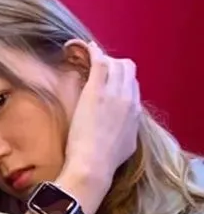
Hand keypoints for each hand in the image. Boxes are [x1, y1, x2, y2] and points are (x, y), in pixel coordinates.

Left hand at [59, 42, 140, 213]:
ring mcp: (114, 93)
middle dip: (112, 65)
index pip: (132, 85)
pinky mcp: (97, 91)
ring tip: (84, 56)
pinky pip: (99, 61)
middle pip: (127, 69)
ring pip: (115, 63)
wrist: (94, 165)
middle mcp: (128, 99)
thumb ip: (126, 131)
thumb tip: (120, 128)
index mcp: (135, 112)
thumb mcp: (126, 146)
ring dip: (100, 57)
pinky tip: (77, 47)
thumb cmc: (104, 162)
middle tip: (93, 67)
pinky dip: (90, 51)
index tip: (105, 80)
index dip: (119, 80)